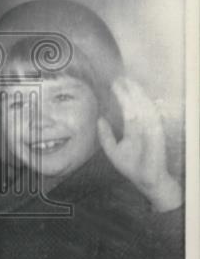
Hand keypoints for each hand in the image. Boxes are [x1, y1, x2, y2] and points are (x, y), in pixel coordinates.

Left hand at [97, 79, 181, 211]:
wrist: (146, 181)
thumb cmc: (132, 166)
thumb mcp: (113, 150)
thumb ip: (105, 136)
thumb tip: (100, 119)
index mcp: (134, 127)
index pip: (128, 107)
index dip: (122, 95)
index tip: (115, 83)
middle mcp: (143, 125)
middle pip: (137, 103)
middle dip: (130, 90)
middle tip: (120, 78)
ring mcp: (151, 128)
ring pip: (145, 107)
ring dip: (138, 95)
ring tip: (129, 83)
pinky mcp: (158, 134)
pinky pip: (154, 118)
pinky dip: (148, 108)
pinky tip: (141, 98)